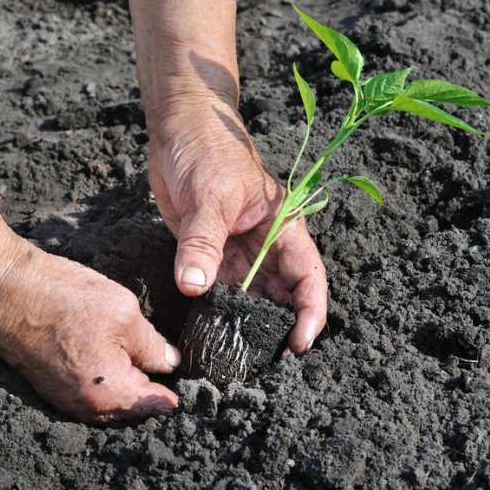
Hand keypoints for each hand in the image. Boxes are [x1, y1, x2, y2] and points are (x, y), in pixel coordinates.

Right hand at [0, 239, 179, 423]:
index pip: (156, 406)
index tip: (193, 381)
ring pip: (112, 405)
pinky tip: (117, 360)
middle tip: (173, 369)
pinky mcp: (52, 387)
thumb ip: (153, 345)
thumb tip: (171, 363)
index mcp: (109, 393)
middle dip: (154, 394)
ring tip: (147, 364)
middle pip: (134, 411)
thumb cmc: (62, 297)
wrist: (1, 288)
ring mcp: (65, 400)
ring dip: (131, 389)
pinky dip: (108, 384)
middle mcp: (86, 407)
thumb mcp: (123, 313)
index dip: (178, 392)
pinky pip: (91, 396)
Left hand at [147, 99, 327, 352]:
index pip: (309, 277)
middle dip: (278, 327)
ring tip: (236, 354)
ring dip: (246, 323)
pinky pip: (219, 290)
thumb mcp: (209, 196)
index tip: (298, 344)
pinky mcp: (212, 254)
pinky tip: (210, 332)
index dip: (310, 313)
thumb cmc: (207, 150)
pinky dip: (216, 311)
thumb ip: (202, 243)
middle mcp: (266, 245)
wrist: (178, 128)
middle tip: (261, 361)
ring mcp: (239, 252)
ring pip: (251, 298)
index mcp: (284, 226)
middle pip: (283, 296)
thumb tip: (194, 287)